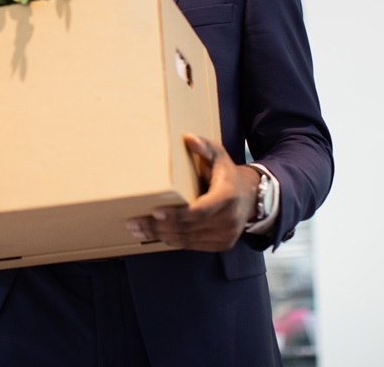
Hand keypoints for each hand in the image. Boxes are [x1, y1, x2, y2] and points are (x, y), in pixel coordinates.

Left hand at [125, 133, 259, 251]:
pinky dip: (173, 241)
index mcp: (227, 197)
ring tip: (138, 230)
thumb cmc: (227, 173)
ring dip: (161, 237)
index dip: (177, 214)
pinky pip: (193, 245)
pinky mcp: (221, 244)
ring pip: (188, 240)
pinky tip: (156, 236)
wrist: (249, 196)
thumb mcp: (218, 155)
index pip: (200, 211)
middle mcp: (229, 219)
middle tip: (134, 223)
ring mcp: (226, 235)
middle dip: (159, 227)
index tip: (155, 212)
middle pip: (189, 228)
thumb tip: (188, 138)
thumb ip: (204, 147)